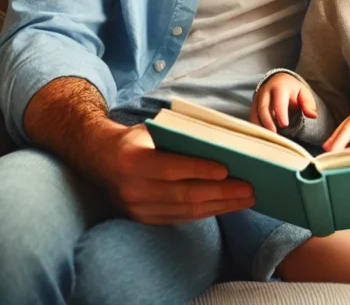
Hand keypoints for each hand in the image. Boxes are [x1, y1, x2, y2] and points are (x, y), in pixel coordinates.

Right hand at [90, 123, 254, 224]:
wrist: (100, 159)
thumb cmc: (136, 139)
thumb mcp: (153, 130)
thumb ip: (180, 137)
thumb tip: (221, 144)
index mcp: (134, 160)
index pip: (172, 168)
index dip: (200, 170)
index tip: (227, 170)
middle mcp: (133, 188)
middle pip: (184, 194)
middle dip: (221, 193)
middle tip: (249, 189)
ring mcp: (137, 208)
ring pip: (185, 210)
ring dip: (220, 206)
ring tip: (245, 199)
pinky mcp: (143, 219)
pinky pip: (180, 217)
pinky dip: (206, 212)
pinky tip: (225, 206)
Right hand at [249, 72, 316, 132]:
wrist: (279, 81)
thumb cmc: (293, 90)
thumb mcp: (303, 93)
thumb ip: (308, 104)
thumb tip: (313, 116)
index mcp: (280, 86)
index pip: (279, 101)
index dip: (280, 113)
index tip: (284, 124)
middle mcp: (265, 91)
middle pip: (263, 108)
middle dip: (268, 122)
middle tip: (275, 135)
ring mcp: (257, 98)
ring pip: (255, 113)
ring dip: (260, 127)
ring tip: (269, 138)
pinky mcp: (253, 106)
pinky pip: (251, 117)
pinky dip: (256, 127)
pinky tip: (263, 136)